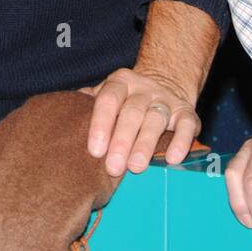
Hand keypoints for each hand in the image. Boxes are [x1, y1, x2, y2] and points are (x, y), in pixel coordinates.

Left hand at [81, 67, 199, 177]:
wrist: (165, 83)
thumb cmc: (125, 100)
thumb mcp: (107, 95)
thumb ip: (87, 104)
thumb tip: (64, 117)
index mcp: (120, 83)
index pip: (108, 100)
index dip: (101, 124)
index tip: (95, 150)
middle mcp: (143, 89)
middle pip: (132, 112)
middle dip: (122, 140)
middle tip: (113, 167)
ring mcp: (166, 100)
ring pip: (156, 120)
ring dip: (146, 144)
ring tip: (136, 167)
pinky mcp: (187, 112)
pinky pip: (186, 125)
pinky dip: (181, 141)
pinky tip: (172, 159)